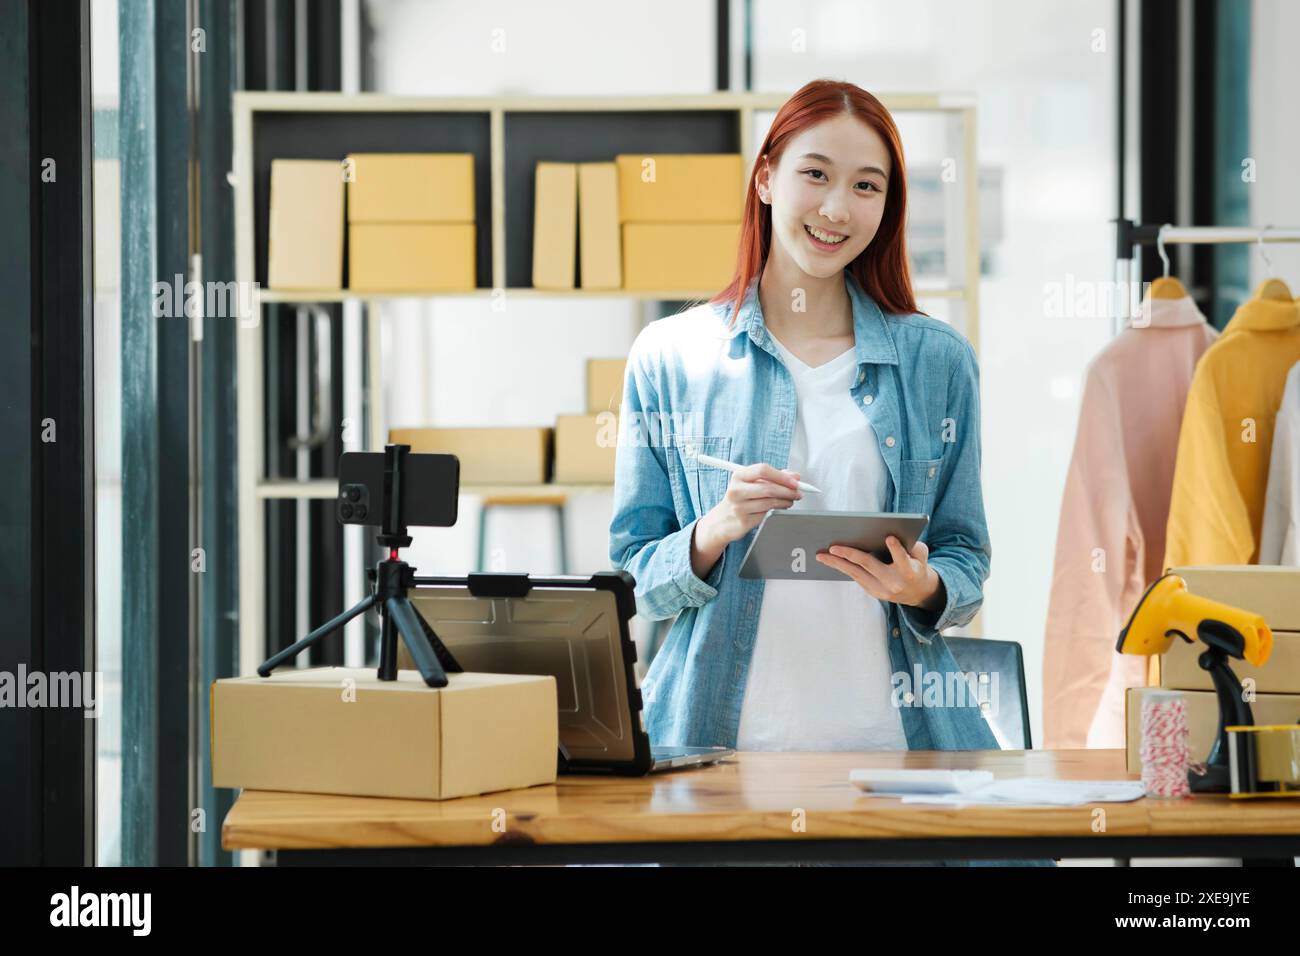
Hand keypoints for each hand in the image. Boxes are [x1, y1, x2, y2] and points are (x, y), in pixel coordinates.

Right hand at [691, 463, 801, 577]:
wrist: (721, 520)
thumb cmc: (740, 498)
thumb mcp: (751, 483)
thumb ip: (773, 477)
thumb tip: (795, 476)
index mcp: (738, 476)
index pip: (762, 470)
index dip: (782, 475)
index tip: (795, 481)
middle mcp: (736, 490)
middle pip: (768, 488)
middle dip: (788, 490)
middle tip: (798, 492)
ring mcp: (738, 507)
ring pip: (770, 502)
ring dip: (786, 501)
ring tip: (791, 500)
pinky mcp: (743, 521)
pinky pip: (766, 514)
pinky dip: (778, 510)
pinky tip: (781, 507)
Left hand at [815, 535, 944, 611]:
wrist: (918, 593)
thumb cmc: (917, 566)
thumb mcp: (921, 555)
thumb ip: (912, 546)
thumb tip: (891, 534)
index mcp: (909, 571)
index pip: (902, 560)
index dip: (896, 550)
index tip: (889, 538)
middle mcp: (894, 582)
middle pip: (870, 565)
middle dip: (850, 555)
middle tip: (833, 547)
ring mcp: (881, 589)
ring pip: (856, 574)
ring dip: (837, 564)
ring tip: (821, 555)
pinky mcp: (872, 592)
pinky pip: (855, 577)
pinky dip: (843, 568)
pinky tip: (830, 560)